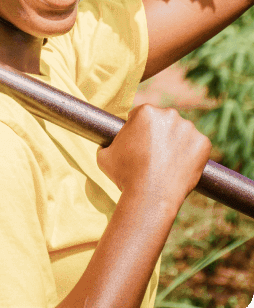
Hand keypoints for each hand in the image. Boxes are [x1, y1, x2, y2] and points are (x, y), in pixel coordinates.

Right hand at [96, 104, 211, 211]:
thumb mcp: (104, 154)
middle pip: (164, 121)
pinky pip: (197, 146)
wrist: (150, 196)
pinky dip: (193, 154)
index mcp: (146, 111)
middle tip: (155, 155)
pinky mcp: (203, 143)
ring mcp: (188, 128)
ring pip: (182, 132)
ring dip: (177, 143)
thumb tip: (104, 140)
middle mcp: (169, 114)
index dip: (139, 130)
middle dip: (160, 134)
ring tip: (169, 163)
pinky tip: (182, 167)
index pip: (143, 116)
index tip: (141, 145)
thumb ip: (106, 142)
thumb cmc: (125, 175)